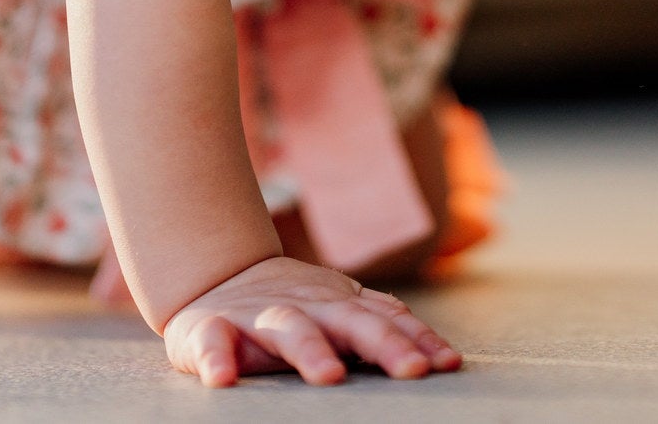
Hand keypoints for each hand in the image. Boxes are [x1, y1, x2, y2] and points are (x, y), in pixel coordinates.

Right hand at [162, 255, 462, 387]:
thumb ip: (384, 327)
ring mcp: (258, 317)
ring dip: (310, 350)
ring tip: (329, 377)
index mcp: (339, 306)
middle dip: (384, 343)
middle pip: (350, 321)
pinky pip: (211, 342)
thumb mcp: (340, 310)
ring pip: (289, 329)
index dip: (417, 340)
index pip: (386, 320)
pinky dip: (215, 357)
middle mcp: (306, 307)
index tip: (447, 365)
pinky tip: (222, 378)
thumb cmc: (293, 308)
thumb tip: (447, 358)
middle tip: (412, 370)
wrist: (215, 278)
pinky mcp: (210, 329)